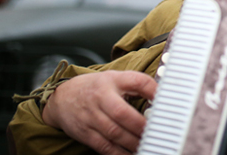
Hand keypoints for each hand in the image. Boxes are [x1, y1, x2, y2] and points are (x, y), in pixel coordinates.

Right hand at [42, 70, 156, 154]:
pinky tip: (130, 154)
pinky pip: (103, 146)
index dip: (151, 90)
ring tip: (147, 145)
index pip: (135, 81)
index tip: (164, 101)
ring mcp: (91, 117)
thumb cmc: (95, 88)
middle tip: (155, 132)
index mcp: (112, 81)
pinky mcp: (85, 133)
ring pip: (114, 132)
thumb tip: (160, 95)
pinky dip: (118, 153)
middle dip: (140, 126)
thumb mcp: (115, 78)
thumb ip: (137, 85)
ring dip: (133, 142)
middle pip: (122, 113)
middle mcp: (100, 98)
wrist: (62, 98)